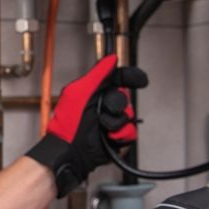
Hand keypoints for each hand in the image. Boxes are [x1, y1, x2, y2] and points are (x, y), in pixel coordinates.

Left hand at [26, 55, 147, 196]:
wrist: (69, 150)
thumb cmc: (67, 123)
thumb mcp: (78, 92)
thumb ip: (97, 74)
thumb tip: (111, 59)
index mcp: (96, 91)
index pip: (119, 79)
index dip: (131, 77)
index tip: (140, 80)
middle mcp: (105, 105)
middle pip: (125, 97)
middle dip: (116, 104)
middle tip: (103, 110)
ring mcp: (112, 121)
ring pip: (129, 115)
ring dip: (116, 121)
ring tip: (101, 126)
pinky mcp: (118, 137)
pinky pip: (131, 132)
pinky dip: (120, 134)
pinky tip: (108, 136)